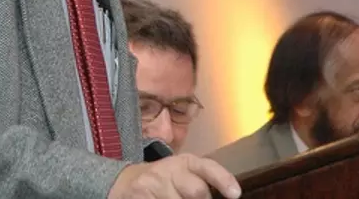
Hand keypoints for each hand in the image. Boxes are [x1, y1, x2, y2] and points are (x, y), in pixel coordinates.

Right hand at [108, 154, 240, 198]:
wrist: (123, 183)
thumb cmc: (162, 182)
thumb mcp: (182, 175)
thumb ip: (201, 183)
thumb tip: (229, 195)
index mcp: (184, 162)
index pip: (207, 167)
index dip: (223, 179)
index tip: (235, 194)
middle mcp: (168, 169)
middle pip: (197, 192)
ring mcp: (152, 184)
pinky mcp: (140, 197)